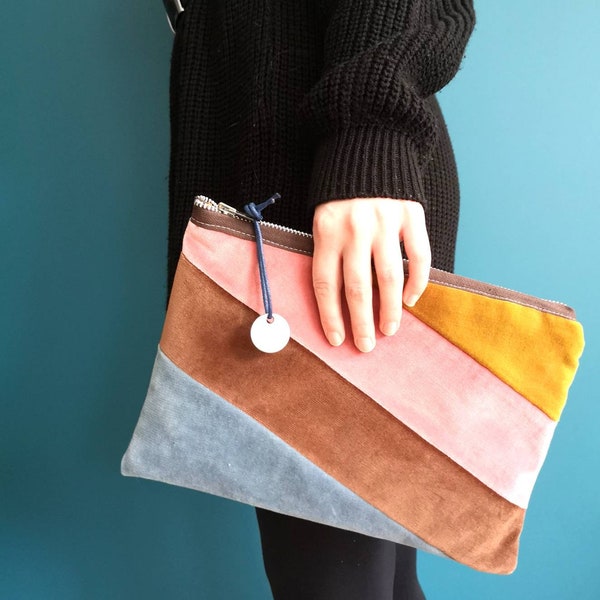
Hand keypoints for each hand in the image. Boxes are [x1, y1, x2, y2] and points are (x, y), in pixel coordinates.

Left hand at [312, 198, 430, 351]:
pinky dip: (417, 282)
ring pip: (389, 278)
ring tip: (389, 329)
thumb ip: (329, 253)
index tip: (337, 339)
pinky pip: (418, 256)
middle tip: (366, 345)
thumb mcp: (323, 218)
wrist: (367, 146)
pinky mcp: (411, 214)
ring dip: (390, 309)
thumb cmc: (341, 194)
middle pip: (357, 288)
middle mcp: (355, 229)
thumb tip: (338, 301)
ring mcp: (385, 222)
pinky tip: (411, 299)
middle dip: (361, 322)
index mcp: (327, 232)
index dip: (330, 316)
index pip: (326, 284)